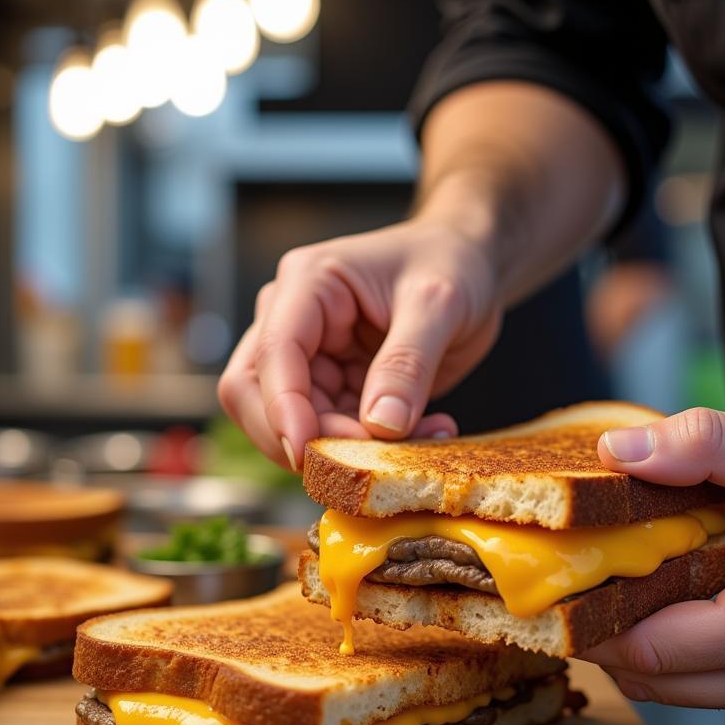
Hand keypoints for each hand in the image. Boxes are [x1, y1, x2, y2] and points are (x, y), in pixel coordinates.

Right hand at [217, 220, 501, 469]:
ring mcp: (309, 357)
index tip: (306, 452)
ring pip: (293, 424)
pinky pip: (332, 432)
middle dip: (301, 437)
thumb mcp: (439, 304)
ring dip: (345, 448)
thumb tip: (380, 425)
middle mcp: (293, 320)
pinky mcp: (333, 388)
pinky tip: (425, 432)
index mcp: (308, 283)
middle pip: (255, 395)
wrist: (469, 266)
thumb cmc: (450, 264)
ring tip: (419, 439)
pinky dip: (371, 447)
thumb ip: (408, 362)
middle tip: (363, 460)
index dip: (281, 408)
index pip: (273, 352)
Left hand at [586, 407, 724, 724]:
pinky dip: (674, 650)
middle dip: (604, 632)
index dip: (590, 620)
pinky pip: (707, 685)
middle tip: (571, 579)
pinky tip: (665, 600)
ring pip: (675, 690)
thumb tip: (620, 451)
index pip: (652, 648)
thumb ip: (707, 445)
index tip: (548, 587)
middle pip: (654, 677)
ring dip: (636, 644)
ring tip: (616, 583)